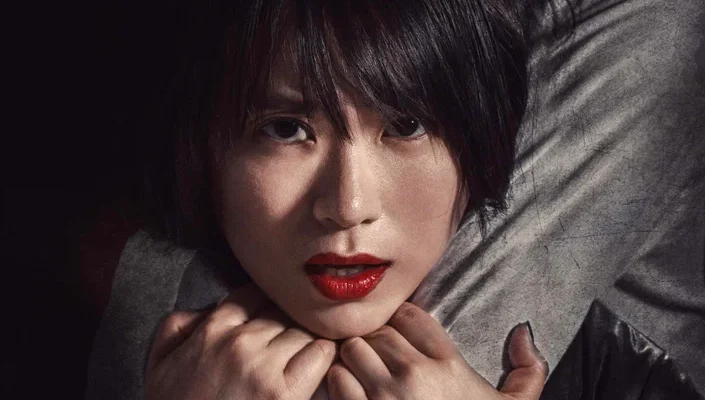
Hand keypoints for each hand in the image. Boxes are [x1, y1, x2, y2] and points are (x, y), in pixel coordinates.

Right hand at [145, 283, 336, 399]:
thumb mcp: (159, 364)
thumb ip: (177, 327)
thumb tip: (206, 311)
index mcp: (212, 330)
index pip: (255, 294)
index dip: (269, 304)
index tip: (276, 316)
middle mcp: (239, 342)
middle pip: (283, 312)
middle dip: (291, 322)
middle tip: (297, 335)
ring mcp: (262, 366)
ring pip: (304, 330)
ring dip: (310, 338)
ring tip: (311, 350)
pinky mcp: (283, 393)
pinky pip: (320, 355)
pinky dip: (325, 355)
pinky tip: (322, 365)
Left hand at [326, 302, 547, 399]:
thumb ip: (528, 372)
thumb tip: (522, 332)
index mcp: (449, 366)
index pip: (409, 315)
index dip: (402, 322)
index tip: (403, 337)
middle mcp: (414, 375)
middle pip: (379, 331)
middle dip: (378, 340)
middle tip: (382, 356)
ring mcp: (383, 397)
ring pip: (353, 349)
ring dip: (355, 357)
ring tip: (364, 370)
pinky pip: (337, 380)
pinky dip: (340, 382)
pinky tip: (354, 392)